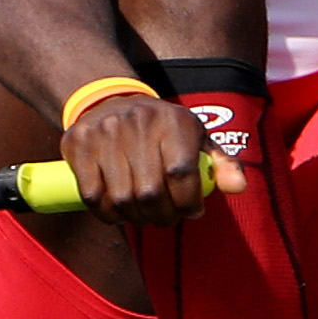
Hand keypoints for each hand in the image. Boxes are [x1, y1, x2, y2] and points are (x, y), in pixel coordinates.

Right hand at [64, 90, 233, 224]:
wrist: (109, 100)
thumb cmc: (162, 128)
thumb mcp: (195, 136)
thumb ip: (220, 163)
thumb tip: (239, 188)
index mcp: (172, 121)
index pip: (181, 174)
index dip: (187, 202)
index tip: (191, 211)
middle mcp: (137, 122)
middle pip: (150, 193)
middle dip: (163, 216)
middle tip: (166, 218)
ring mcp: (104, 132)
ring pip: (121, 199)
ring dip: (135, 218)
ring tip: (144, 215)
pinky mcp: (78, 143)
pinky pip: (92, 196)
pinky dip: (107, 214)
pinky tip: (118, 211)